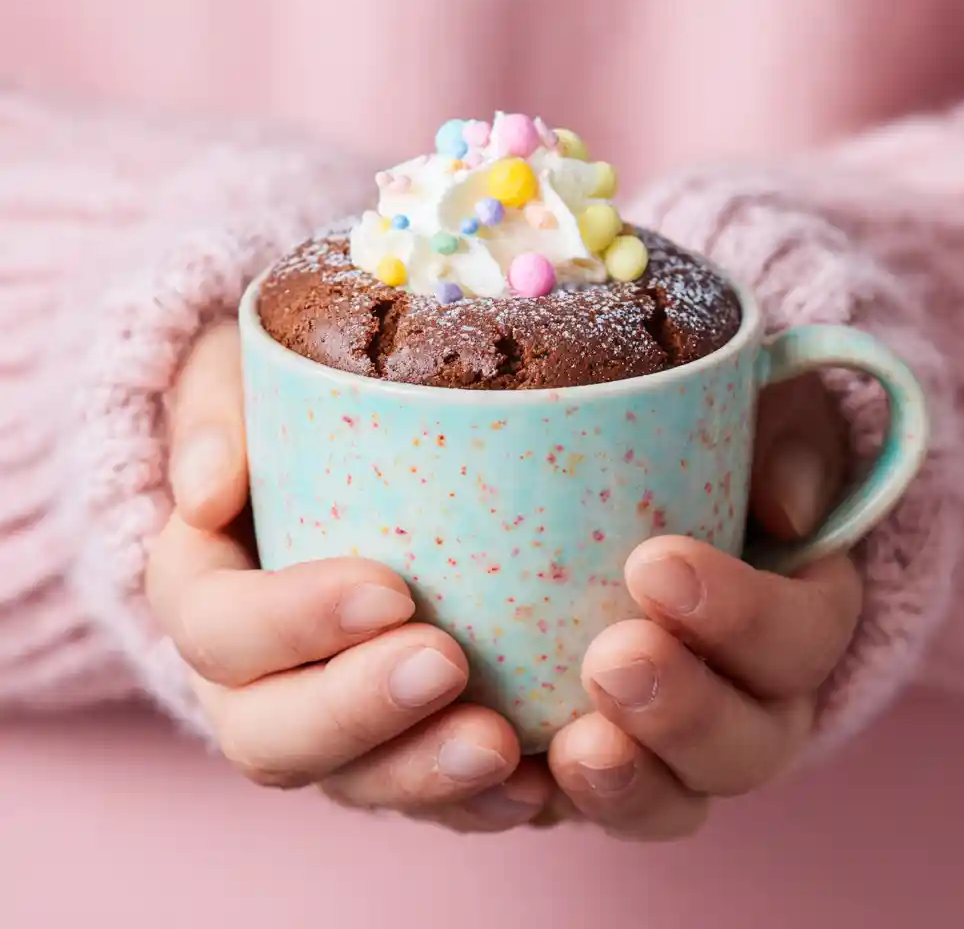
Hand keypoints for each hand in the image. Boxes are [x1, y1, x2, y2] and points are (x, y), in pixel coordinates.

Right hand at [146, 323, 555, 830]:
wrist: (327, 457)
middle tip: (447, 664)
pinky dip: (475, 802)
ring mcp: (322, 722)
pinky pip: (422, 795)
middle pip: (272, 733)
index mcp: (206, 595)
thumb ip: (212, 418)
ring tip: (501, 747)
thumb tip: (207, 490)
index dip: (292, 622)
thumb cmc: (281, 413)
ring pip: (352, 781)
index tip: (387, 588)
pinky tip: (536, 784)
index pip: (219, 628)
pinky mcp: (390, 744)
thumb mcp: (232, 383)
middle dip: (357, 711)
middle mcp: (251, 679)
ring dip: (423, 775)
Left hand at [546, 375, 862, 839]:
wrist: (609, 502)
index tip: (655, 563)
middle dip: (684, 714)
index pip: (800, 640)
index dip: (743, 618)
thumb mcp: (763, 419)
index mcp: (794, 623)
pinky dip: (533, 805)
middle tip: (614, 660)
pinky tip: (501, 774)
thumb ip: (790, 442)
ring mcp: (666, 750)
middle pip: (745, 748)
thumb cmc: (703, 452)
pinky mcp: (587, 763)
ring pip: (668, 800)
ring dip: (625, 784)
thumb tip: (788, 513)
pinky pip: (568, 811)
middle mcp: (745, 705)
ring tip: (573, 747)